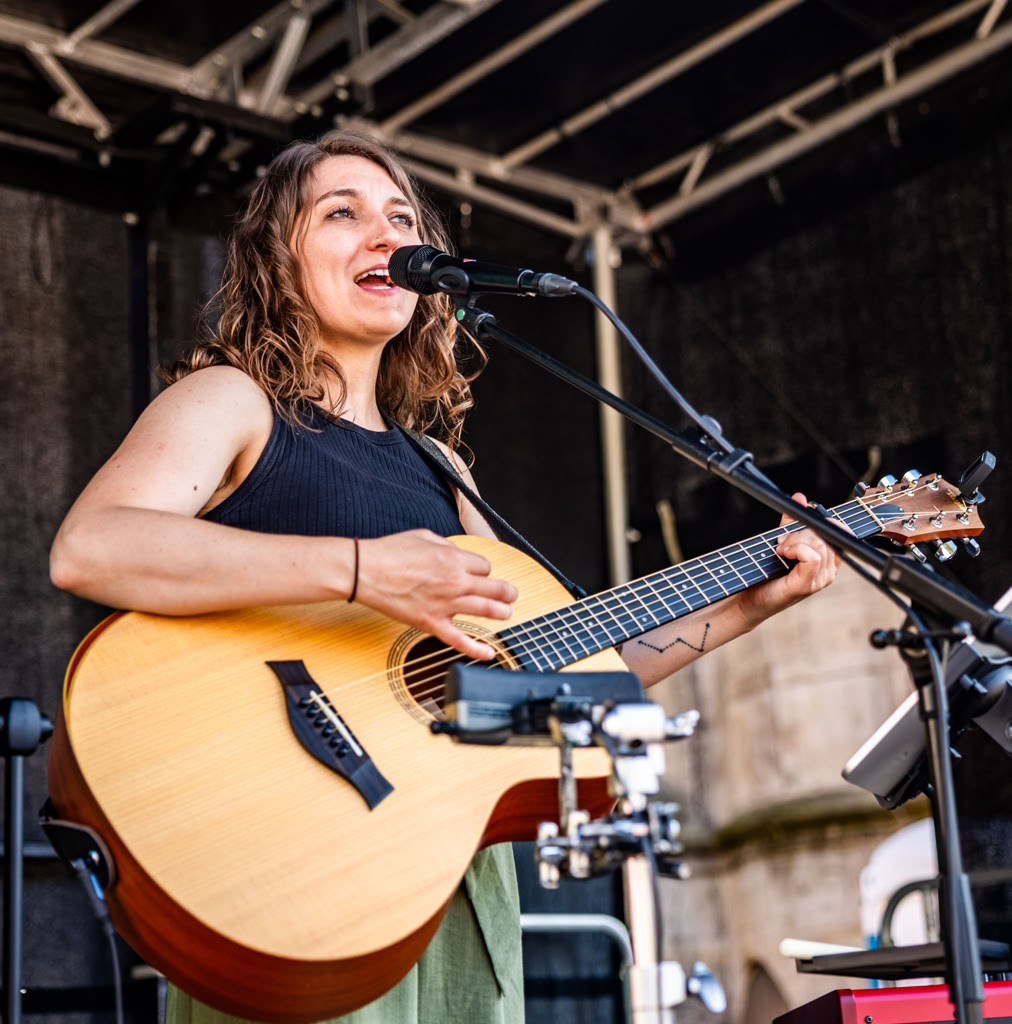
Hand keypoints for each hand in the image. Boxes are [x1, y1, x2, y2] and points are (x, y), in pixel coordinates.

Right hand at [355, 530, 516, 660]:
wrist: (366, 571)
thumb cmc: (390, 552)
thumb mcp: (424, 536)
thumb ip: (446, 546)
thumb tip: (456, 553)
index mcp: (454, 559)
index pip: (485, 567)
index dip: (484, 571)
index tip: (479, 575)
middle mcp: (455, 581)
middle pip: (495, 588)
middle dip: (507, 592)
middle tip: (511, 595)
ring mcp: (445, 604)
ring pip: (486, 610)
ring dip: (502, 612)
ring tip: (507, 613)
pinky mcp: (432, 623)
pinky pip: (459, 639)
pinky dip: (477, 649)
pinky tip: (489, 653)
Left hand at [733, 493, 844, 629]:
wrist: (749, 598)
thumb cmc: (766, 573)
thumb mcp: (782, 541)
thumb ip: (792, 521)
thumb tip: (800, 497)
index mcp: (828, 561)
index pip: (839, 532)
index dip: (822, 520)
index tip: (801, 520)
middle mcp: (828, 571)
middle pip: (827, 535)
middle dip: (802, 531)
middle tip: (782, 540)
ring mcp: (820, 580)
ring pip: (820, 544)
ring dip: (795, 540)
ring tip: (780, 548)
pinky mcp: (806, 585)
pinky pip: (813, 557)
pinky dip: (796, 549)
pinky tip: (783, 552)